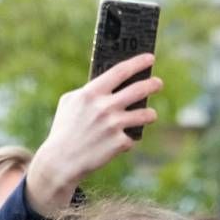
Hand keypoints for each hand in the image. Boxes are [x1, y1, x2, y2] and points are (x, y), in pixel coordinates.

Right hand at [25, 53, 163, 217]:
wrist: (61, 161)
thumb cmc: (64, 130)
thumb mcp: (69, 103)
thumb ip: (88, 91)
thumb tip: (108, 84)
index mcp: (91, 93)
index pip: (120, 71)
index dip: (138, 63)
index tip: (150, 58)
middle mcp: (105, 107)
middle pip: (138, 90)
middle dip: (152, 84)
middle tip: (158, 83)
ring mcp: (114, 125)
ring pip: (145, 115)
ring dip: (150, 114)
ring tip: (150, 114)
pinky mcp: (119, 143)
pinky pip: (132, 138)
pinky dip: (128, 139)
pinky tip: (119, 142)